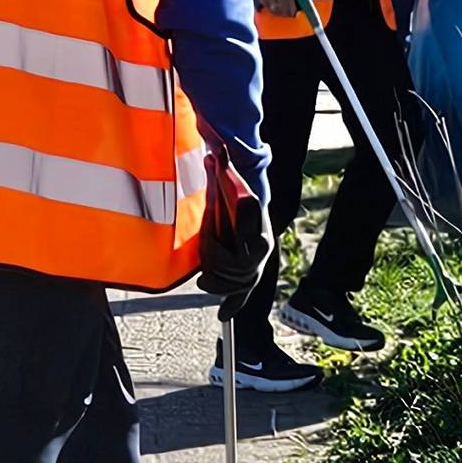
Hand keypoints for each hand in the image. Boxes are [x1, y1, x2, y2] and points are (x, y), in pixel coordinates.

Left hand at [200, 173, 271, 311]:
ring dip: (220, 284)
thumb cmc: (237, 201)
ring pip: (237, 282)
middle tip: (202, 263)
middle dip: (217, 262)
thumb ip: (225, 168)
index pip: (249, 231)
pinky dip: (234, 304)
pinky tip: (224, 315)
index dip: (238, 225)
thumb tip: (216, 147)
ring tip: (204, 282)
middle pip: (238, 264)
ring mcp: (255, 265)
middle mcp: (259, 250)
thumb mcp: (230, 186)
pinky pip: (242, 295)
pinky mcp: (248, 277)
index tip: (236, 218)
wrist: (253, 218)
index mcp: (257, 228)